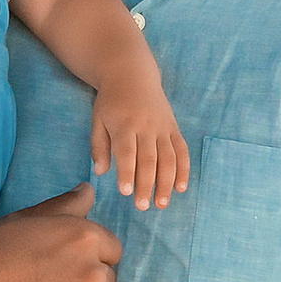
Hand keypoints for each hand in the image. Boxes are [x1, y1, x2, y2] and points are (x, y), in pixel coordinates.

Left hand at [90, 75, 189, 210]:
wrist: (132, 75)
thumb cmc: (111, 102)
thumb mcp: (97, 120)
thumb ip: (98, 146)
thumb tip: (100, 172)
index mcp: (124, 124)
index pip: (126, 152)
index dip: (126, 173)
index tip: (125, 192)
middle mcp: (146, 126)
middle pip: (149, 159)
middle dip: (147, 185)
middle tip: (142, 206)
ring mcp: (162, 127)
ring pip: (168, 158)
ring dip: (166, 183)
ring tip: (161, 204)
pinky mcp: (173, 128)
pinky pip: (181, 151)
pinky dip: (183, 170)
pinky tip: (180, 187)